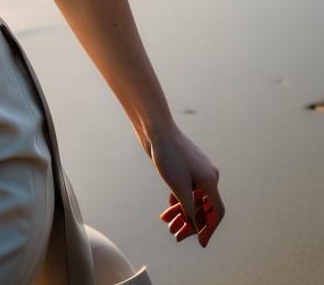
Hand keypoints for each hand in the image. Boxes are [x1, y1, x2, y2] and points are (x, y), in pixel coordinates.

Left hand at [144, 123, 224, 247]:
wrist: (155, 129)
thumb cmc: (168, 156)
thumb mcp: (178, 187)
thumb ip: (189, 209)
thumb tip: (195, 227)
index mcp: (210, 180)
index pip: (216, 212)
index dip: (210, 229)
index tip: (200, 243)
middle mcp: (207, 176)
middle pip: (203, 207)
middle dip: (190, 223)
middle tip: (176, 236)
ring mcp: (196, 170)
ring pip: (193, 198)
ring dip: (182, 213)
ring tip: (167, 223)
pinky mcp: (185, 167)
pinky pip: (186, 189)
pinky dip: (178, 200)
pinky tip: (167, 210)